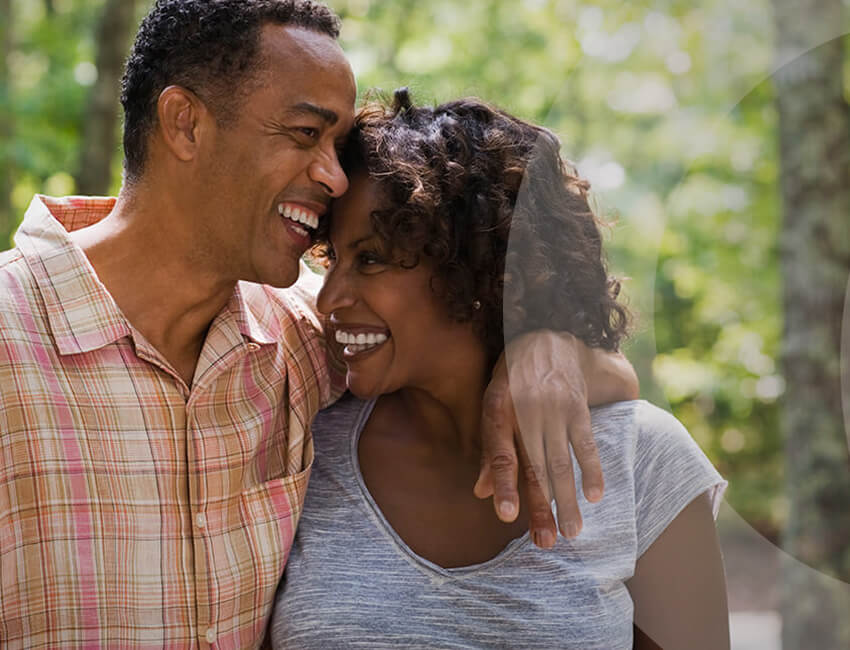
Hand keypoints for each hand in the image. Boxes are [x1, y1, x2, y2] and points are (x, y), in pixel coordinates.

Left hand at [474, 330, 604, 546]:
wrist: (549, 334)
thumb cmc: (514, 376)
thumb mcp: (493, 402)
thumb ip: (491, 449)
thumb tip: (482, 493)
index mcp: (499, 408)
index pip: (501, 452)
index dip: (504, 483)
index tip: (505, 514)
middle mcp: (527, 410)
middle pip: (535, 466)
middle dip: (541, 507)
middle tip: (547, 543)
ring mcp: (555, 408)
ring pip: (562, 461)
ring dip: (567, 499)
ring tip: (571, 531)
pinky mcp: (578, 407)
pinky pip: (586, 443)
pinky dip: (592, 470)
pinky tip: (594, 497)